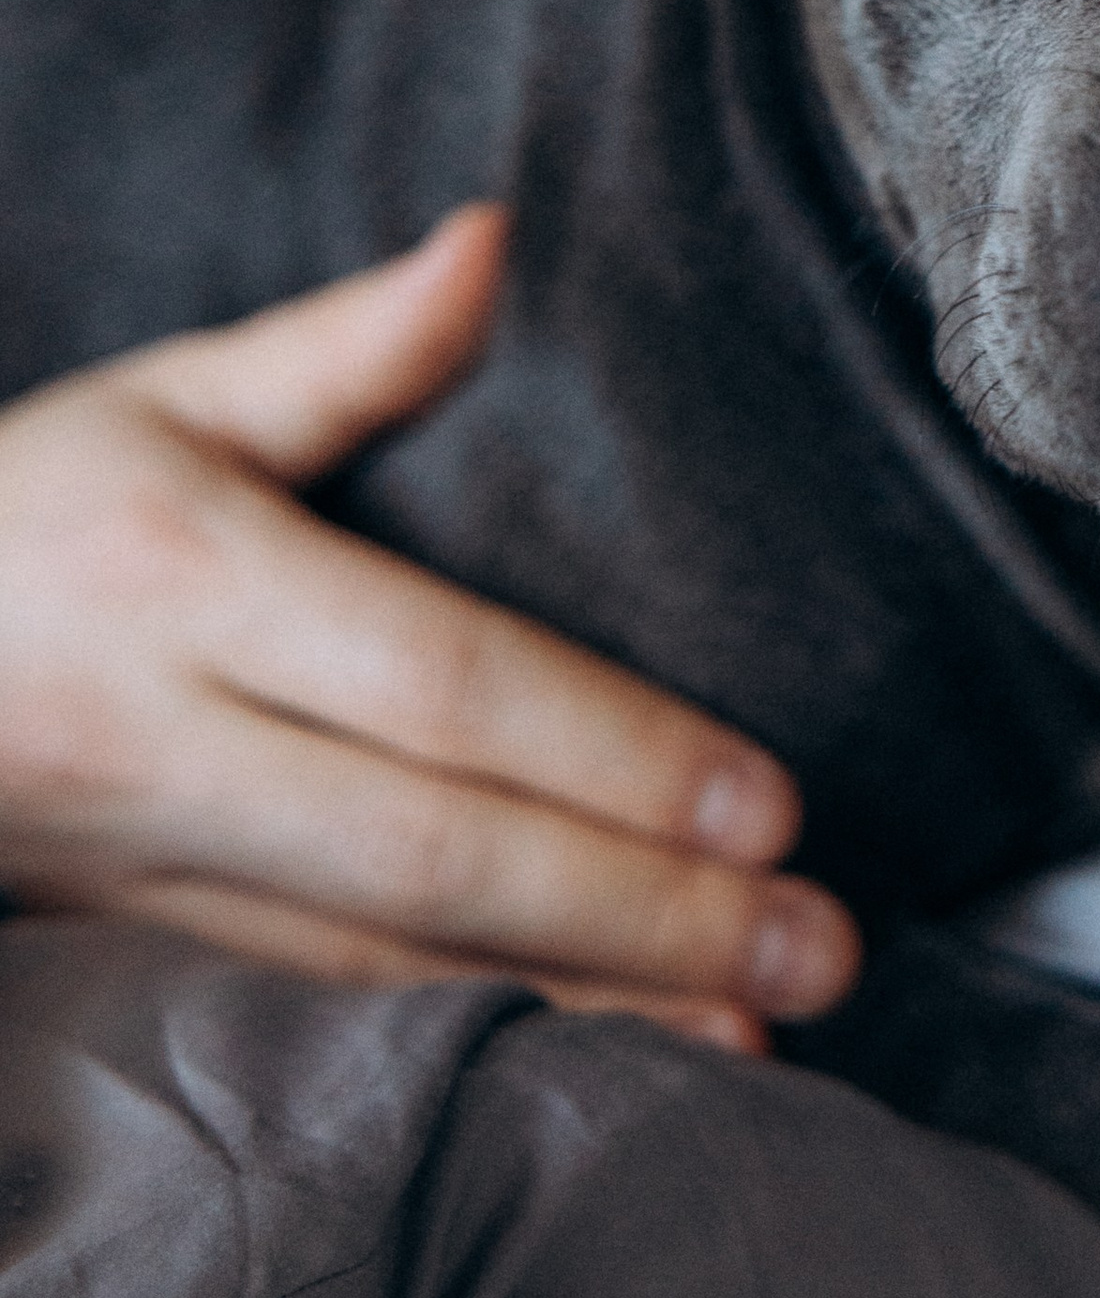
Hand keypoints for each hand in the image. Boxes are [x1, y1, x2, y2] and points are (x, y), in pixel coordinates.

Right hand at [0, 212, 857, 1047]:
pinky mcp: (127, 944)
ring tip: (756, 1034)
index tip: (775, 805)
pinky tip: (596, 1060)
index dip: (615, 753)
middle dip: (641, 914)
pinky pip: (323, 1008)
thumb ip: (350, 345)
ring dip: (578, 1008)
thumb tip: (498, 237)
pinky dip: (468, 1040)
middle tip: (822, 948)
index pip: (444, 684)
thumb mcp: (165, 399)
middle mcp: (164, 737)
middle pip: (435, 851)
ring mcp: (138, 861)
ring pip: (385, 965)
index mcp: (188, 575)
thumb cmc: (25, 507)